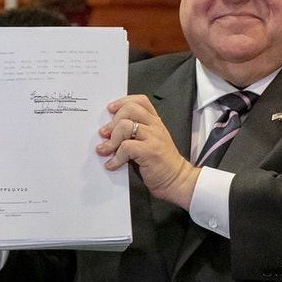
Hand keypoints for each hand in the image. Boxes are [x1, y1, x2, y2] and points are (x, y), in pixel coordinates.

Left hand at [97, 95, 198, 209]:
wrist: (177, 180)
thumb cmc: (161, 164)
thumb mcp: (149, 143)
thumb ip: (133, 135)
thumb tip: (109, 133)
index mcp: (155, 122)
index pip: (140, 101)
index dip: (122, 102)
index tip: (111, 110)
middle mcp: (155, 127)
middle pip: (130, 109)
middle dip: (112, 122)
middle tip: (104, 134)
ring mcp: (153, 138)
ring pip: (125, 126)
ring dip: (111, 140)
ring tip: (106, 150)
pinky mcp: (150, 152)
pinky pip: (126, 147)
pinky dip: (115, 157)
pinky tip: (113, 164)